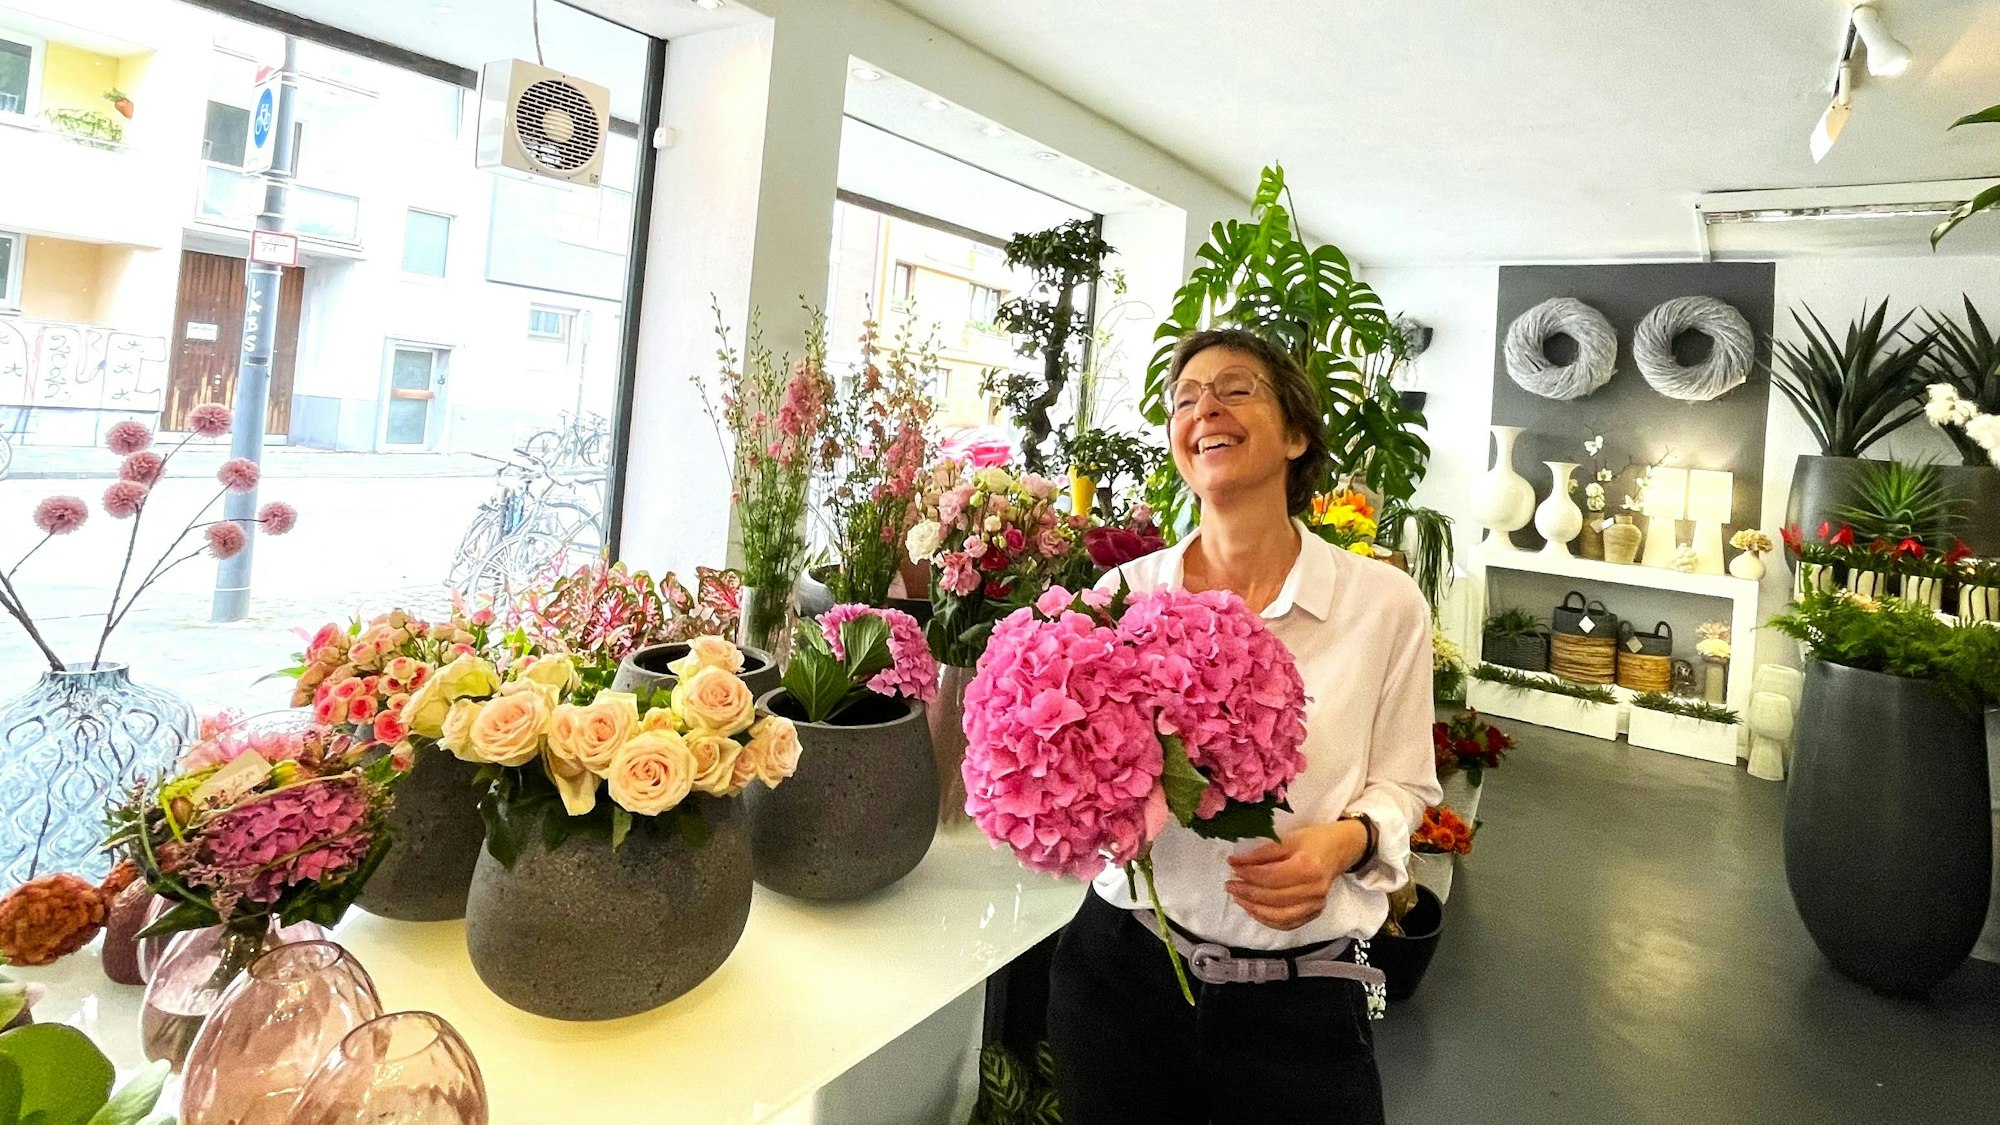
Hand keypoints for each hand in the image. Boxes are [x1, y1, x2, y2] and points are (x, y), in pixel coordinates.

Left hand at [1223, 819, 1367, 931]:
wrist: (1341, 849)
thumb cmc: (1313, 840)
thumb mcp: (1289, 838)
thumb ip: (1263, 852)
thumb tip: (1236, 862)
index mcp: (1308, 867)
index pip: (1269, 876)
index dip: (1247, 873)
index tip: (1231, 866)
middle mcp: (1314, 890)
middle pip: (1272, 898)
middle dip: (1246, 892)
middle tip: (1230, 885)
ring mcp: (1316, 905)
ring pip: (1278, 916)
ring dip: (1253, 909)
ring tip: (1238, 898)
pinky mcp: (1315, 913)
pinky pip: (1287, 923)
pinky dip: (1267, 919)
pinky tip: (1253, 909)